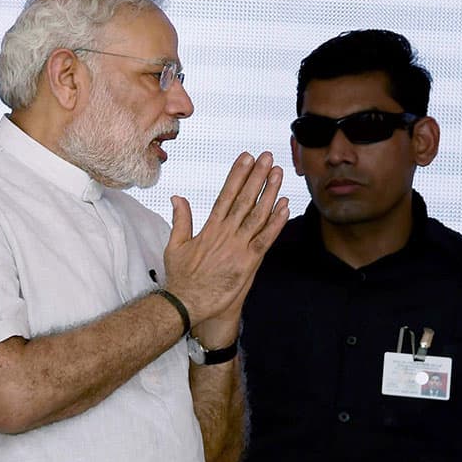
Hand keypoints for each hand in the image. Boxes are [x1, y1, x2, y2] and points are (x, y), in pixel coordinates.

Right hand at [163, 151, 288, 327]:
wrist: (187, 303)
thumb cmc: (181, 278)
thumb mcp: (175, 245)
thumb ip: (181, 219)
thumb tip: (178, 198)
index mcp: (210, 228)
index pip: (226, 194)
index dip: (238, 175)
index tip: (246, 159)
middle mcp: (226, 234)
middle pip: (245, 199)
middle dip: (257, 176)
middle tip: (267, 158)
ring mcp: (238, 247)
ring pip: (258, 215)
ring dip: (269, 193)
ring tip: (278, 174)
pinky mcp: (248, 262)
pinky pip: (266, 239)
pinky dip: (276, 222)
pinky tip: (285, 206)